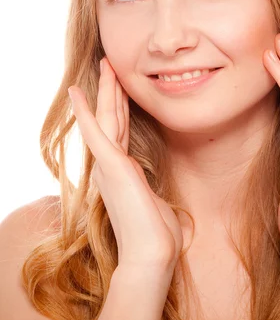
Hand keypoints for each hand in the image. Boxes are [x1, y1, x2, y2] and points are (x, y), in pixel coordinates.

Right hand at [68, 56, 183, 270]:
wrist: (151, 255)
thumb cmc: (157, 236)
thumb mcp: (156, 206)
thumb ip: (152, 195)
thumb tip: (162, 201)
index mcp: (121, 172)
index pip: (121, 132)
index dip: (120, 107)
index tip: (121, 88)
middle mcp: (110, 166)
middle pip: (112, 119)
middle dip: (113, 90)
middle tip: (111, 65)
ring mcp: (108, 165)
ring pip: (107, 118)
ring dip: (105, 90)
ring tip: (105, 64)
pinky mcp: (110, 166)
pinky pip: (96, 132)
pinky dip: (85, 112)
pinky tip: (78, 92)